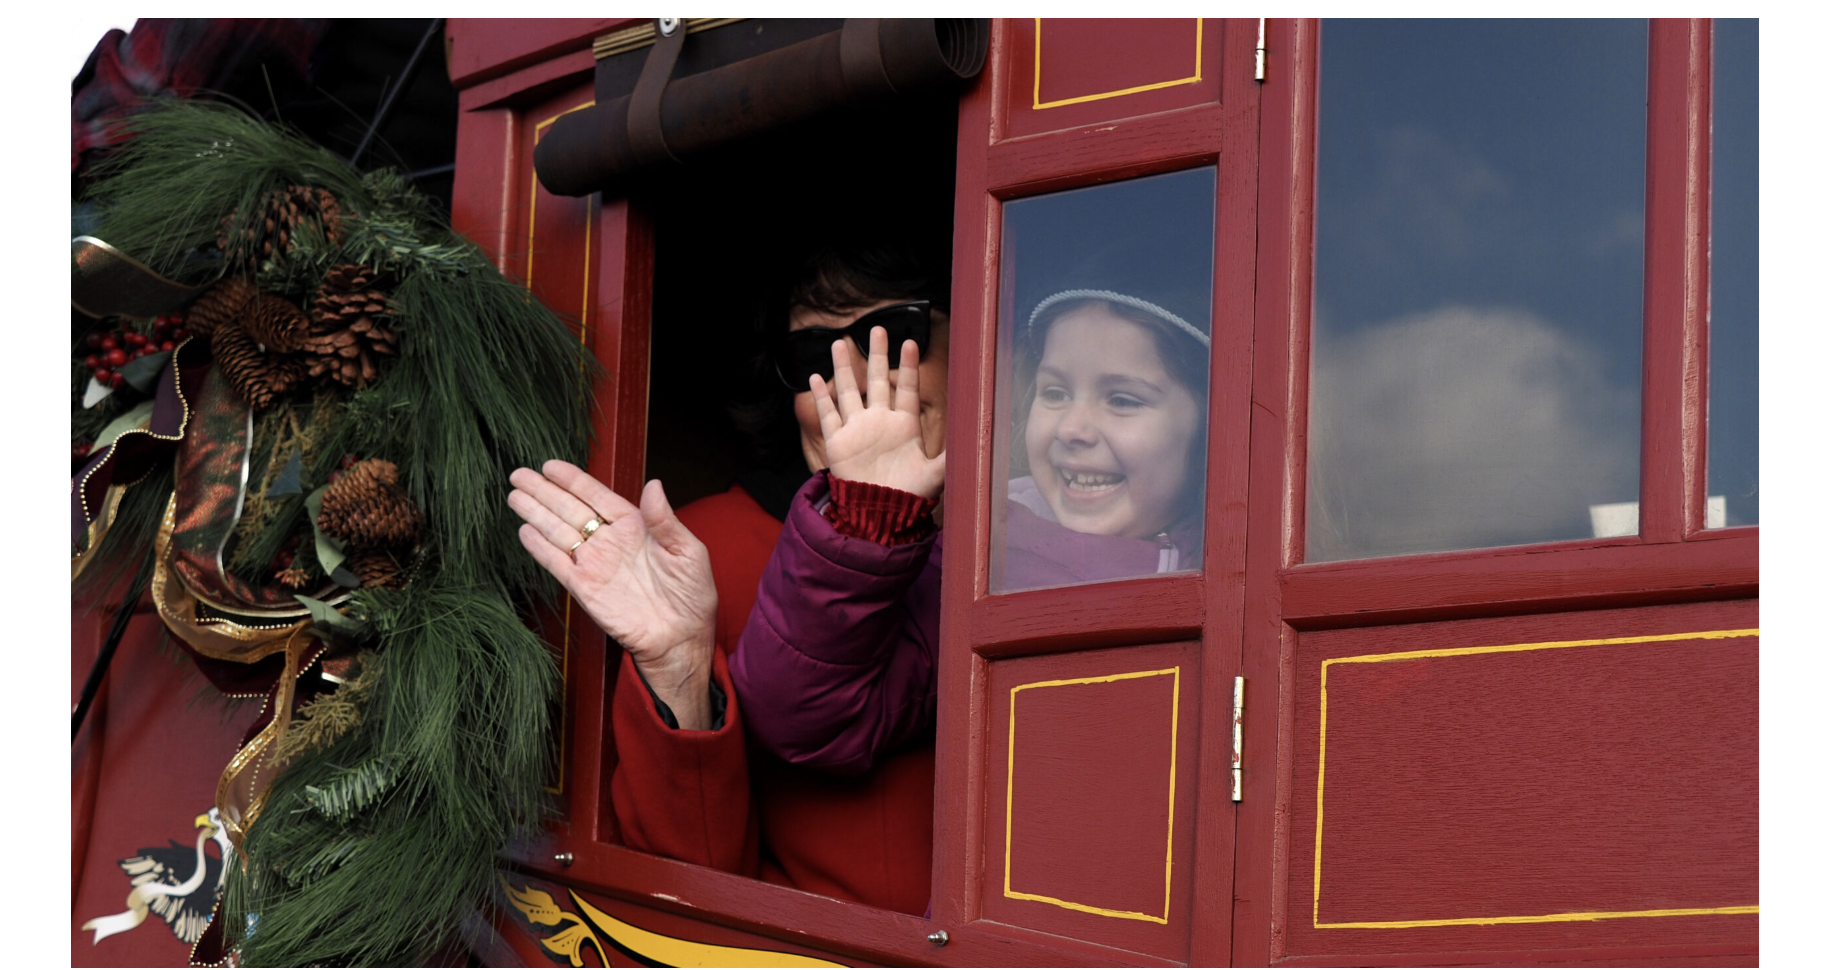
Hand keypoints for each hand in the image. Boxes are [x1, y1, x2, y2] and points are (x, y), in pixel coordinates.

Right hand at [507, 461, 717, 729]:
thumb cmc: (692, 595)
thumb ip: (666, 520)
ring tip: (514, 496)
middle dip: (544, 491)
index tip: (549, 466)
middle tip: (519, 474)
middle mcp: (610, 542)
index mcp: (635, 526)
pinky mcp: (585, 588)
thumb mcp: (688, 551)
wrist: (680, 638)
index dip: (572, 480)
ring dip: (536, 514)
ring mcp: (595, 564)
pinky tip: (524, 532)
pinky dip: (541, 549)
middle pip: (570, 510)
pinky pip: (558, 564)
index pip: (597, 496)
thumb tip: (654, 484)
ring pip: (559, 532)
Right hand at [810, 326, 945, 499]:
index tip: (910, 342)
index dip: (907, 366)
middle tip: (877, 328)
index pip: (905, 388)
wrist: (881, 514)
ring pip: (848, 392)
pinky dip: (821, 397)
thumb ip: (953, 455)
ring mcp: (857, 430)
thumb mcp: (936, 474)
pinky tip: (816, 378)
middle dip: (877, 355)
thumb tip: (977, 439)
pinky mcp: (838, 443)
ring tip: (839, 343)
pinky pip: (828, 415)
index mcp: (904, 425)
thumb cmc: (910, 495)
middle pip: (876, 380)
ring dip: (844, 368)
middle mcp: (880, 421)